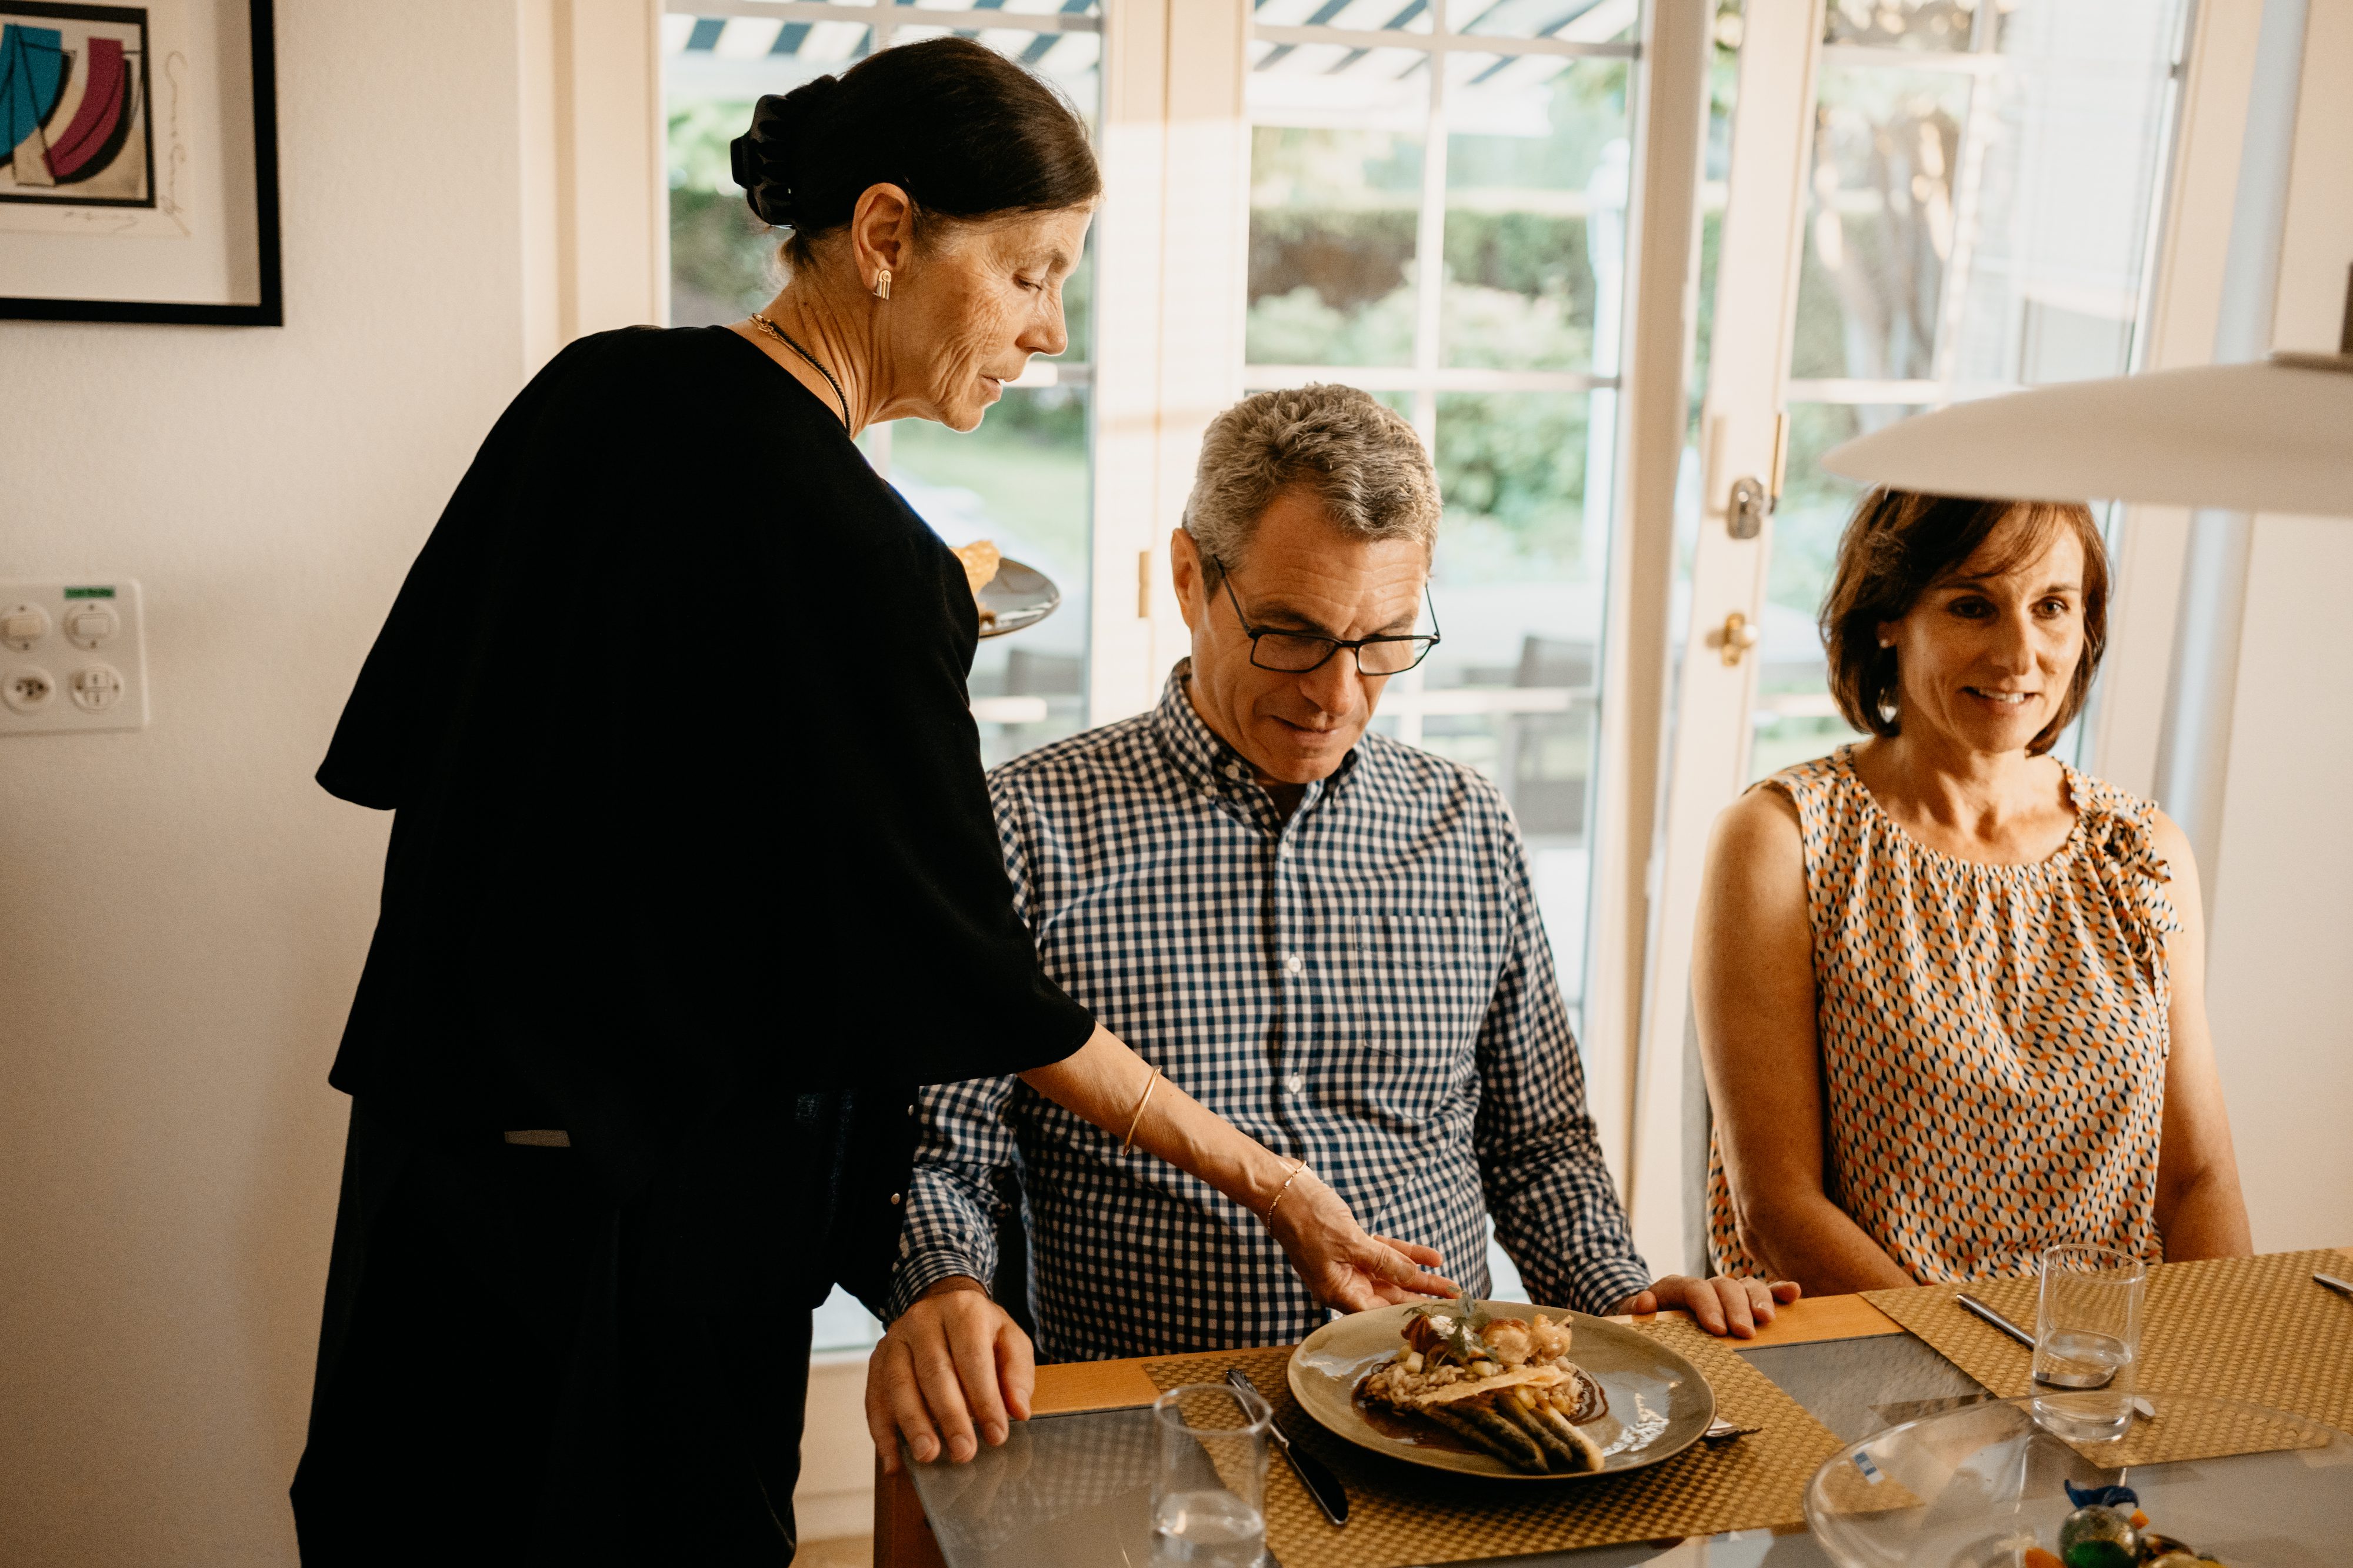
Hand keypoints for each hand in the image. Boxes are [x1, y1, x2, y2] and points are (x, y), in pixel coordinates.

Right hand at [864, 1277, 1033, 1474]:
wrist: (943, 1304)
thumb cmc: (982, 1332)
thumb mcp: (1011, 1341)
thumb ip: (1017, 1374)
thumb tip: (1018, 1412)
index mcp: (962, 1310)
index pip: (972, 1357)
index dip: (985, 1398)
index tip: (997, 1435)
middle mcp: (923, 1320)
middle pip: (934, 1371)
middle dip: (949, 1416)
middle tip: (963, 1452)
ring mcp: (895, 1339)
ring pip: (899, 1384)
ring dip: (913, 1424)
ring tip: (928, 1455)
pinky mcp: (877, 1359)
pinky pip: (875, 1397)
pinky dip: (883, 1432)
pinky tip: (894, 1461)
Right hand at [1264, 1170, 1459, 1311]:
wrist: (1281, 1186)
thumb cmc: (1307, 1217)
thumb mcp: (1351, 1242)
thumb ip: (1384, 1262)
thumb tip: (1413, 1278)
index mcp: (1336, 1291)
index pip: (1379, 1312)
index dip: (1408, 1313)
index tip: (1436, 1314)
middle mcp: (1343, 1281)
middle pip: (1388, 1294)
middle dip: (1420, 1294)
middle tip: (1452, 1299)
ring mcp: (1347, 1262)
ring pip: (1389, 1273)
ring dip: (1417, 1273)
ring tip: (1448, 1279)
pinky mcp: (1350, 1243)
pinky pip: (1383, 1253)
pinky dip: (1404, 1253)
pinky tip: (1430, 1255)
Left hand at [1613, 1274, 1801, 1338]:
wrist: (1650, 1317)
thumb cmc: (1643, 1323)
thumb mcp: (1631, 1316)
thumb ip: (1636, 1310)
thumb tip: (1645, 1301)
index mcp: (1675, 1288)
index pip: (1693, 1288)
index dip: (1707, 1305)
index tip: (1718, 1329)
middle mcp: (1704, 1286)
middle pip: (1724, 1286)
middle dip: (1737, 1308)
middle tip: (1746, 1333)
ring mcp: (1725, 1293)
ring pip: (1746, 1286)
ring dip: (1760, 1300)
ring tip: (1769, 1320)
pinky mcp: (1742, 1303)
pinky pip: (1763, 1292)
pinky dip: (1778, 1291)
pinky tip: (1794, 1293)